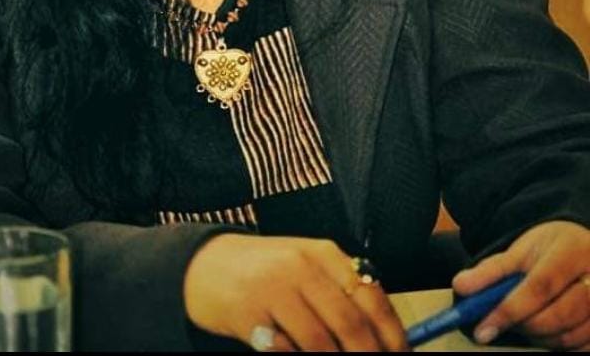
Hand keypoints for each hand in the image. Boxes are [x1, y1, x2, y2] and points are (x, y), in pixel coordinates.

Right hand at [183, 233, 408, 350]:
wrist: (207, 264)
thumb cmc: (266, 271)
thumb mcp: (306, 269)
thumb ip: (341, 294)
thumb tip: (383, 339)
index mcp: (324, 253)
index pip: (372, 297)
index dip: (392, 336)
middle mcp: (301, 266)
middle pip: (349, 325)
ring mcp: (272, 288)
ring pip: (319, 344)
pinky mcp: (247, 313)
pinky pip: (283, 352)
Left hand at [453, 220, 589, 349]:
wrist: (582, 247)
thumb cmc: (551, 248)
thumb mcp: (520, 250)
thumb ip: (490, 270)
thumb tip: (461, 287)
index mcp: (571, 250)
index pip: (540, 286)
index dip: (509, 310)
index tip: (483, 328)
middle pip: (556, 316)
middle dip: (522, 325)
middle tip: (500, 322)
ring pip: (567, 337)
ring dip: (537, 337)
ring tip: (523, 320)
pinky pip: (579, 347)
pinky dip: (556, 343)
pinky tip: (543, 329)